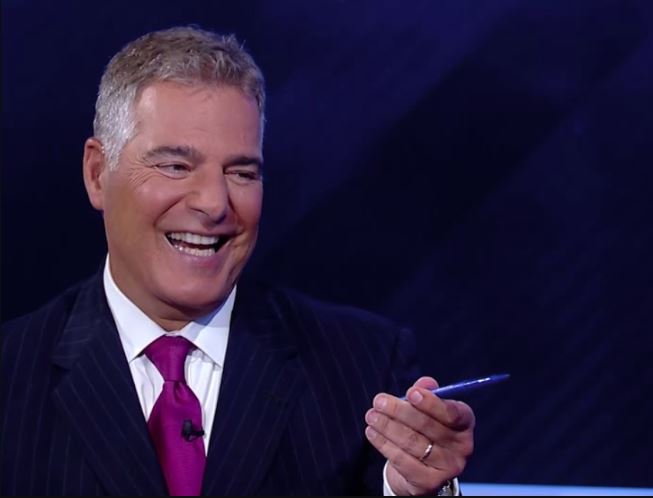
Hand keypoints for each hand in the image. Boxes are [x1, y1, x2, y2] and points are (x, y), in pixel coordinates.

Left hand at [365, 377, 474, 495]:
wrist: (420, 468)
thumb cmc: (424, 430)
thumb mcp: (426, 409)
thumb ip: (425, 393)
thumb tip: (425, 383)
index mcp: (464, 423)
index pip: (453, 412)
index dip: (431, 403)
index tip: (411, 393)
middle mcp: (462, 446)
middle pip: (428, 426)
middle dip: (400, 411)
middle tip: (379, 401)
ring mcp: (447, 466)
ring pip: (412, 442)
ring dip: (388, 426)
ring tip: (371, 415)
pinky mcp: (429, 482)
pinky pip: (402, 460)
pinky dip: (384, 444)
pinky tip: (372, 432)